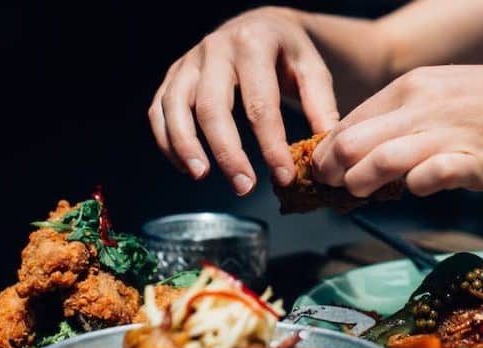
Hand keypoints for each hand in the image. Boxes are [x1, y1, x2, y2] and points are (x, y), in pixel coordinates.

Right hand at [148, 7, 338, 194]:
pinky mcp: (173, 76)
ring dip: (186, 146)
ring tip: (202, 176)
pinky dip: (168, 141)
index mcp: (254, 43)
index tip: (283, 176)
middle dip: (227, 152)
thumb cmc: (288, 54)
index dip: (271, 145)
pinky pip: (159, 110)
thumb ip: (320, 105)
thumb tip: (323, 146)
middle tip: (244, 187)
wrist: (259, 26)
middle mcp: (215, 48)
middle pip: (212, 107)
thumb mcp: (311, 69)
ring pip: (175, 107)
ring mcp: (189, 61)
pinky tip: (186, 167)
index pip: (260, 104)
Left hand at [312, 64, 482, 196]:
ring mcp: (450, 132)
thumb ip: (398, 120)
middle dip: (330, 169)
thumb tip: (358, 152)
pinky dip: (414, 187)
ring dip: (360, 183)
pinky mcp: (476, 160)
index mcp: (409, 87)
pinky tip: (414, 189)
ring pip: (382, 160)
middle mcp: (424, 105)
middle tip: (329, 185)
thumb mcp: (437, 95)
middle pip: (354, 142)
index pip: (349, 122)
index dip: (326, 151)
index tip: (320, 169)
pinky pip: (431, 176)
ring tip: (356, 193)